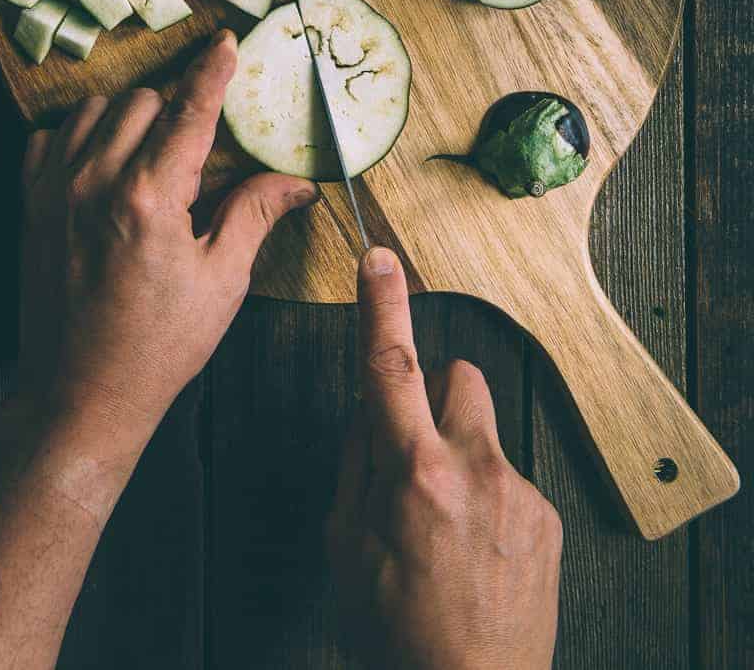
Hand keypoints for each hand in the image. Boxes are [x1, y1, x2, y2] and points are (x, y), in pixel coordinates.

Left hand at [18, 30, 316, 454]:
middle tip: (195, 150)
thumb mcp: (221, 282)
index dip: (213, 71)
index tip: (227, 42)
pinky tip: (101, 165)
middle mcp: (95, 181)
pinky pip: (50, 136)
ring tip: (149, 157)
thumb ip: (253, 214)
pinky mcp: (29, 204)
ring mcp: (54, 190)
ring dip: (127, 118)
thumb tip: (296, 181)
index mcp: (149, 198)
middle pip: (142, 100)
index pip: (189, 110)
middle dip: (175, 110)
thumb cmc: (157, 347)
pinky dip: (78, 136)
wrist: (79, 395)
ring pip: (94, 108)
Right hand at [327, 248, 561, 669]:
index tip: (379, 260)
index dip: (381, 305)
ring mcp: (518, 493)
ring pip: (483, 433)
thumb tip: (366, 417)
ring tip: (445, 524)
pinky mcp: (546, 519)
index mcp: (414, 473)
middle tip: (413, 449)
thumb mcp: (345, 548)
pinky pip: (508, 480)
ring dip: (461, 454)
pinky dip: (487, 501)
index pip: (389, 365)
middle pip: (457, 377)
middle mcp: (475, 470)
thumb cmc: (398, 637)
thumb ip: (356, 468)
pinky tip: (472, 553)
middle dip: (433, 394)